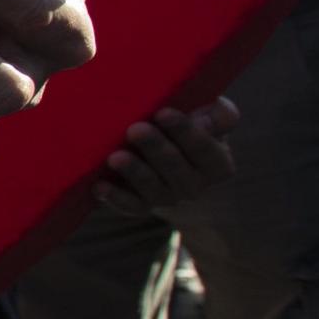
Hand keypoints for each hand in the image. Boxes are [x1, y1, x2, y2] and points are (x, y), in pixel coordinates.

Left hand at [94, 97, 240, 215]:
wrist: (176, 169)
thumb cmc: (191, 131)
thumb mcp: (211, 120)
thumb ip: (218, 115)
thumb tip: (205, 118)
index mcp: (216, 164)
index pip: (204, 148)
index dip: (185, 130)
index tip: (163, 112)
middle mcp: (195, 185)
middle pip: (175, 167)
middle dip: (155, 147)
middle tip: (135, 130)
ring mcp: (168, 198)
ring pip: (152, 186)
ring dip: (133, 171)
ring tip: (115, 157)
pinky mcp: (142, 206)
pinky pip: (130, 206)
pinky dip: (115, 197)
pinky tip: (99, 186)